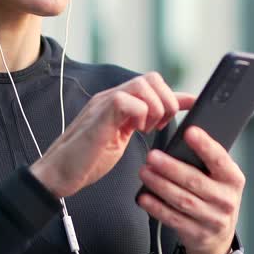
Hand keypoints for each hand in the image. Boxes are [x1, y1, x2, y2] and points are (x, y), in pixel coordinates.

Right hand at [31, 73, 194, 198]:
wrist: (58, 174)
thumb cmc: (89, 158)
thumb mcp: (124, 137)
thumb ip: (144, 121)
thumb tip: (169, 115)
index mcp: (119, 101)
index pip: (153, 84)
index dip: (177, 94)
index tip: (195, 104)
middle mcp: (112, 97)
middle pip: (152, 78)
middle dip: (166, 102)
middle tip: (160, 126)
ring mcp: (104, 104)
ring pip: (143, 85)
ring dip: (155, 108)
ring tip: (148, 129)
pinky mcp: (99, 116)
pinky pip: (127, 101)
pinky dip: (139, 115)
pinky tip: (135, 130)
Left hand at [137, 126, 244, 253]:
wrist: (219, 237)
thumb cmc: (216, 198)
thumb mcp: (220, 179)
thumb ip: (206, 163)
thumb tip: (179, 142)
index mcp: (233, 179)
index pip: (219, 159)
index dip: (205, 145)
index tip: (189, 132)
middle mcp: (225, 199)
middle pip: (195, 181)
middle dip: (171, 167)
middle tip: (153, 156)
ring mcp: (212, 219)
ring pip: (182, 200)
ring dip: (160, 185)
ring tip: (145, 172)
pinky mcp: (197, 233)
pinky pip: (173, 218)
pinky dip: (156, 207)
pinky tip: (144, 197)